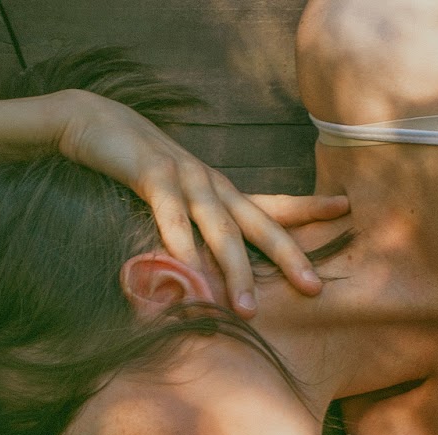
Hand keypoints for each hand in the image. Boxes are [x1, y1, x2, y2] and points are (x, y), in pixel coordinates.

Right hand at [50, 90, 348, 316]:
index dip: (307, 207)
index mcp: (219, 192)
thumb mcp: (170, 200)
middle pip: (257, 223)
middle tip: (314, 287)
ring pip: (218, 227)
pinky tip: (188, 267)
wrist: (91, 121)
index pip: (270, 203)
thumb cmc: (134, 167)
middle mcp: (210, 184)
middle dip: (287, 255)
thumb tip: (203, 278)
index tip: (346, 209)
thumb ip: (188, 235)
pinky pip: (170, 211)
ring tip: (246, 309)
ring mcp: (183, 178)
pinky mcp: (150, 173)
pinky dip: (180, 240)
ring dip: (233, 269)